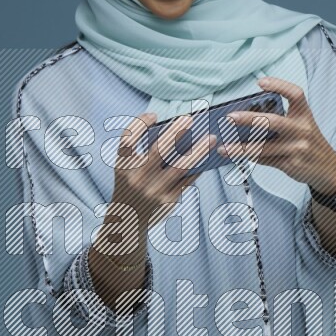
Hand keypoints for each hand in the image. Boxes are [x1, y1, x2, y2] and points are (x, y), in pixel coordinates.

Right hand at [109, 111, 216, 236]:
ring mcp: (153, 191)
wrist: (128, 220)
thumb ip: (142, 150)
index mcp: (123, 166)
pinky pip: (188, 180)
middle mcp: (136, 179)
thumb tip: (178, 132)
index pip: (128, 139)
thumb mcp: (128, 168)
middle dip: (175, 132)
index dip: (140, 124)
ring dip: (198, 151)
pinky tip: (209, 157)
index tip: (155, 115)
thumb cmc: (131, 185)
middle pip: (158, 151)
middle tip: (190, 119)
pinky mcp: (167, 201)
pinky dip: (199, 167)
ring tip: (212, 138)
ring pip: (180, 167)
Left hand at [216, 76, 335, 193]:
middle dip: (249, 119)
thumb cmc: (308, 142)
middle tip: (230, 117)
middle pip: (273, 121)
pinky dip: (249, 157)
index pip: (295, 94)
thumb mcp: (302, 126)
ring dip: (240, 148)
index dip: (279, 85)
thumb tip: (246, 118)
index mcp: (305, 115)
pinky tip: (236, 155)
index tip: (260, 82)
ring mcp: (296, 148)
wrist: (327, 168)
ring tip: (223, 148)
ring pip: (263, 147)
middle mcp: (302, 130)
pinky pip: (265, 159)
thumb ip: (281, 120)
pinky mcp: (290, 164)